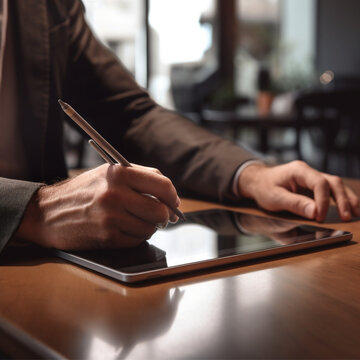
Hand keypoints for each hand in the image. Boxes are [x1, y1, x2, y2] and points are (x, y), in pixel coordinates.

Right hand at [16, 164, 179, 249]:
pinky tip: (123, 228)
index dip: (173, 196)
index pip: (162, 185)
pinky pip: (137, 240)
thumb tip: (171, 196)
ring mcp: (111, 218)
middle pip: (161, 211)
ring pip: (151, 228)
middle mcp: (116, 195)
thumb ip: (141, 177)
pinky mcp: (107, 237)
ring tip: (135, 219)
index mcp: (119, 173)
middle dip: (165, 215)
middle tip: (161, 216)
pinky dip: (136, 236)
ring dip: (149, 226)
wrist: (48, 212)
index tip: (174, 202)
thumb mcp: (109, 172)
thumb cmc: (84, 190)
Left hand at [238, 160, 359, 221]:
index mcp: (298, 170)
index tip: (320, 217)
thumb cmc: (264, 188)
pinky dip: (341, 199)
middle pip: (332, 182)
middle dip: (342, 199)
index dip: (323, 201)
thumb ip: (295, 204)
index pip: (319, 183)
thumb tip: (315, 212)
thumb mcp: (275, 198)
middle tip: (347, 217)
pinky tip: (349, 209)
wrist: (257, 182)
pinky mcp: (312, 186)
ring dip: (346, 199)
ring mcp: (311, 178)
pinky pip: (330, 190)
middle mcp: (308, 172)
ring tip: (355, 214)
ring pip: (335, 185)